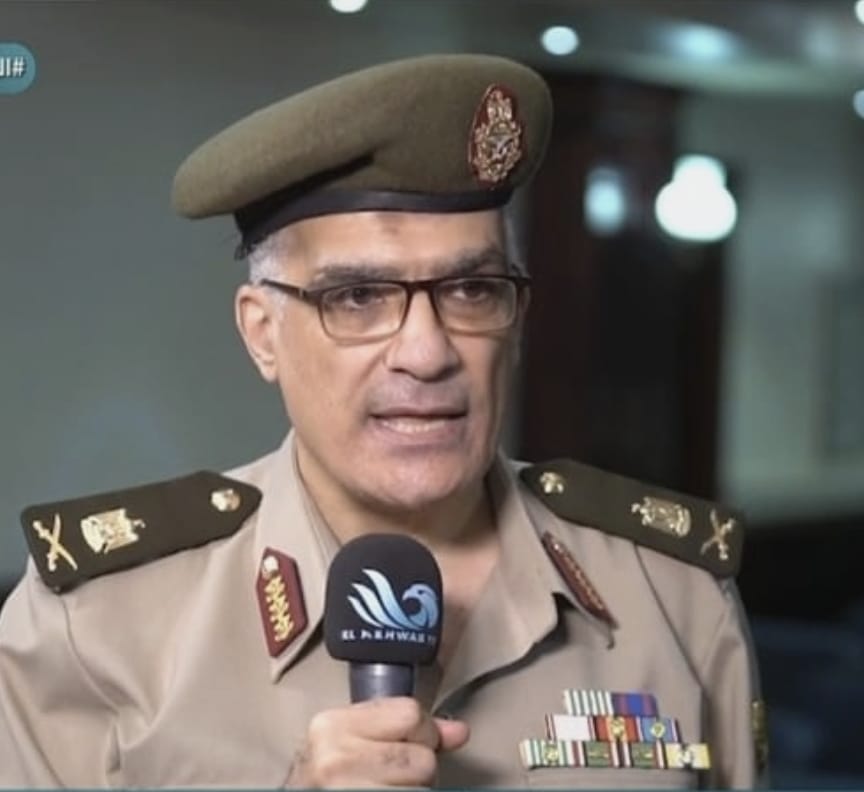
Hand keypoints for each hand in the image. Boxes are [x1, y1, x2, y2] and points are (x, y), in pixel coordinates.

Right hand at [286, 697, 469, 787]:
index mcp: (333, 725)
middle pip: (422, 758)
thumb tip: (459, 731)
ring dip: (414, 790)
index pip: (411, 714)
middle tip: (395, 775)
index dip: (420, 731)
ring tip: (388, 788)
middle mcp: (335, 760)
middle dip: (419, 768)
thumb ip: (405, 727)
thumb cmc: (329, 773)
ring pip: (423, 789)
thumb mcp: (355, 738)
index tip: (407, 743)